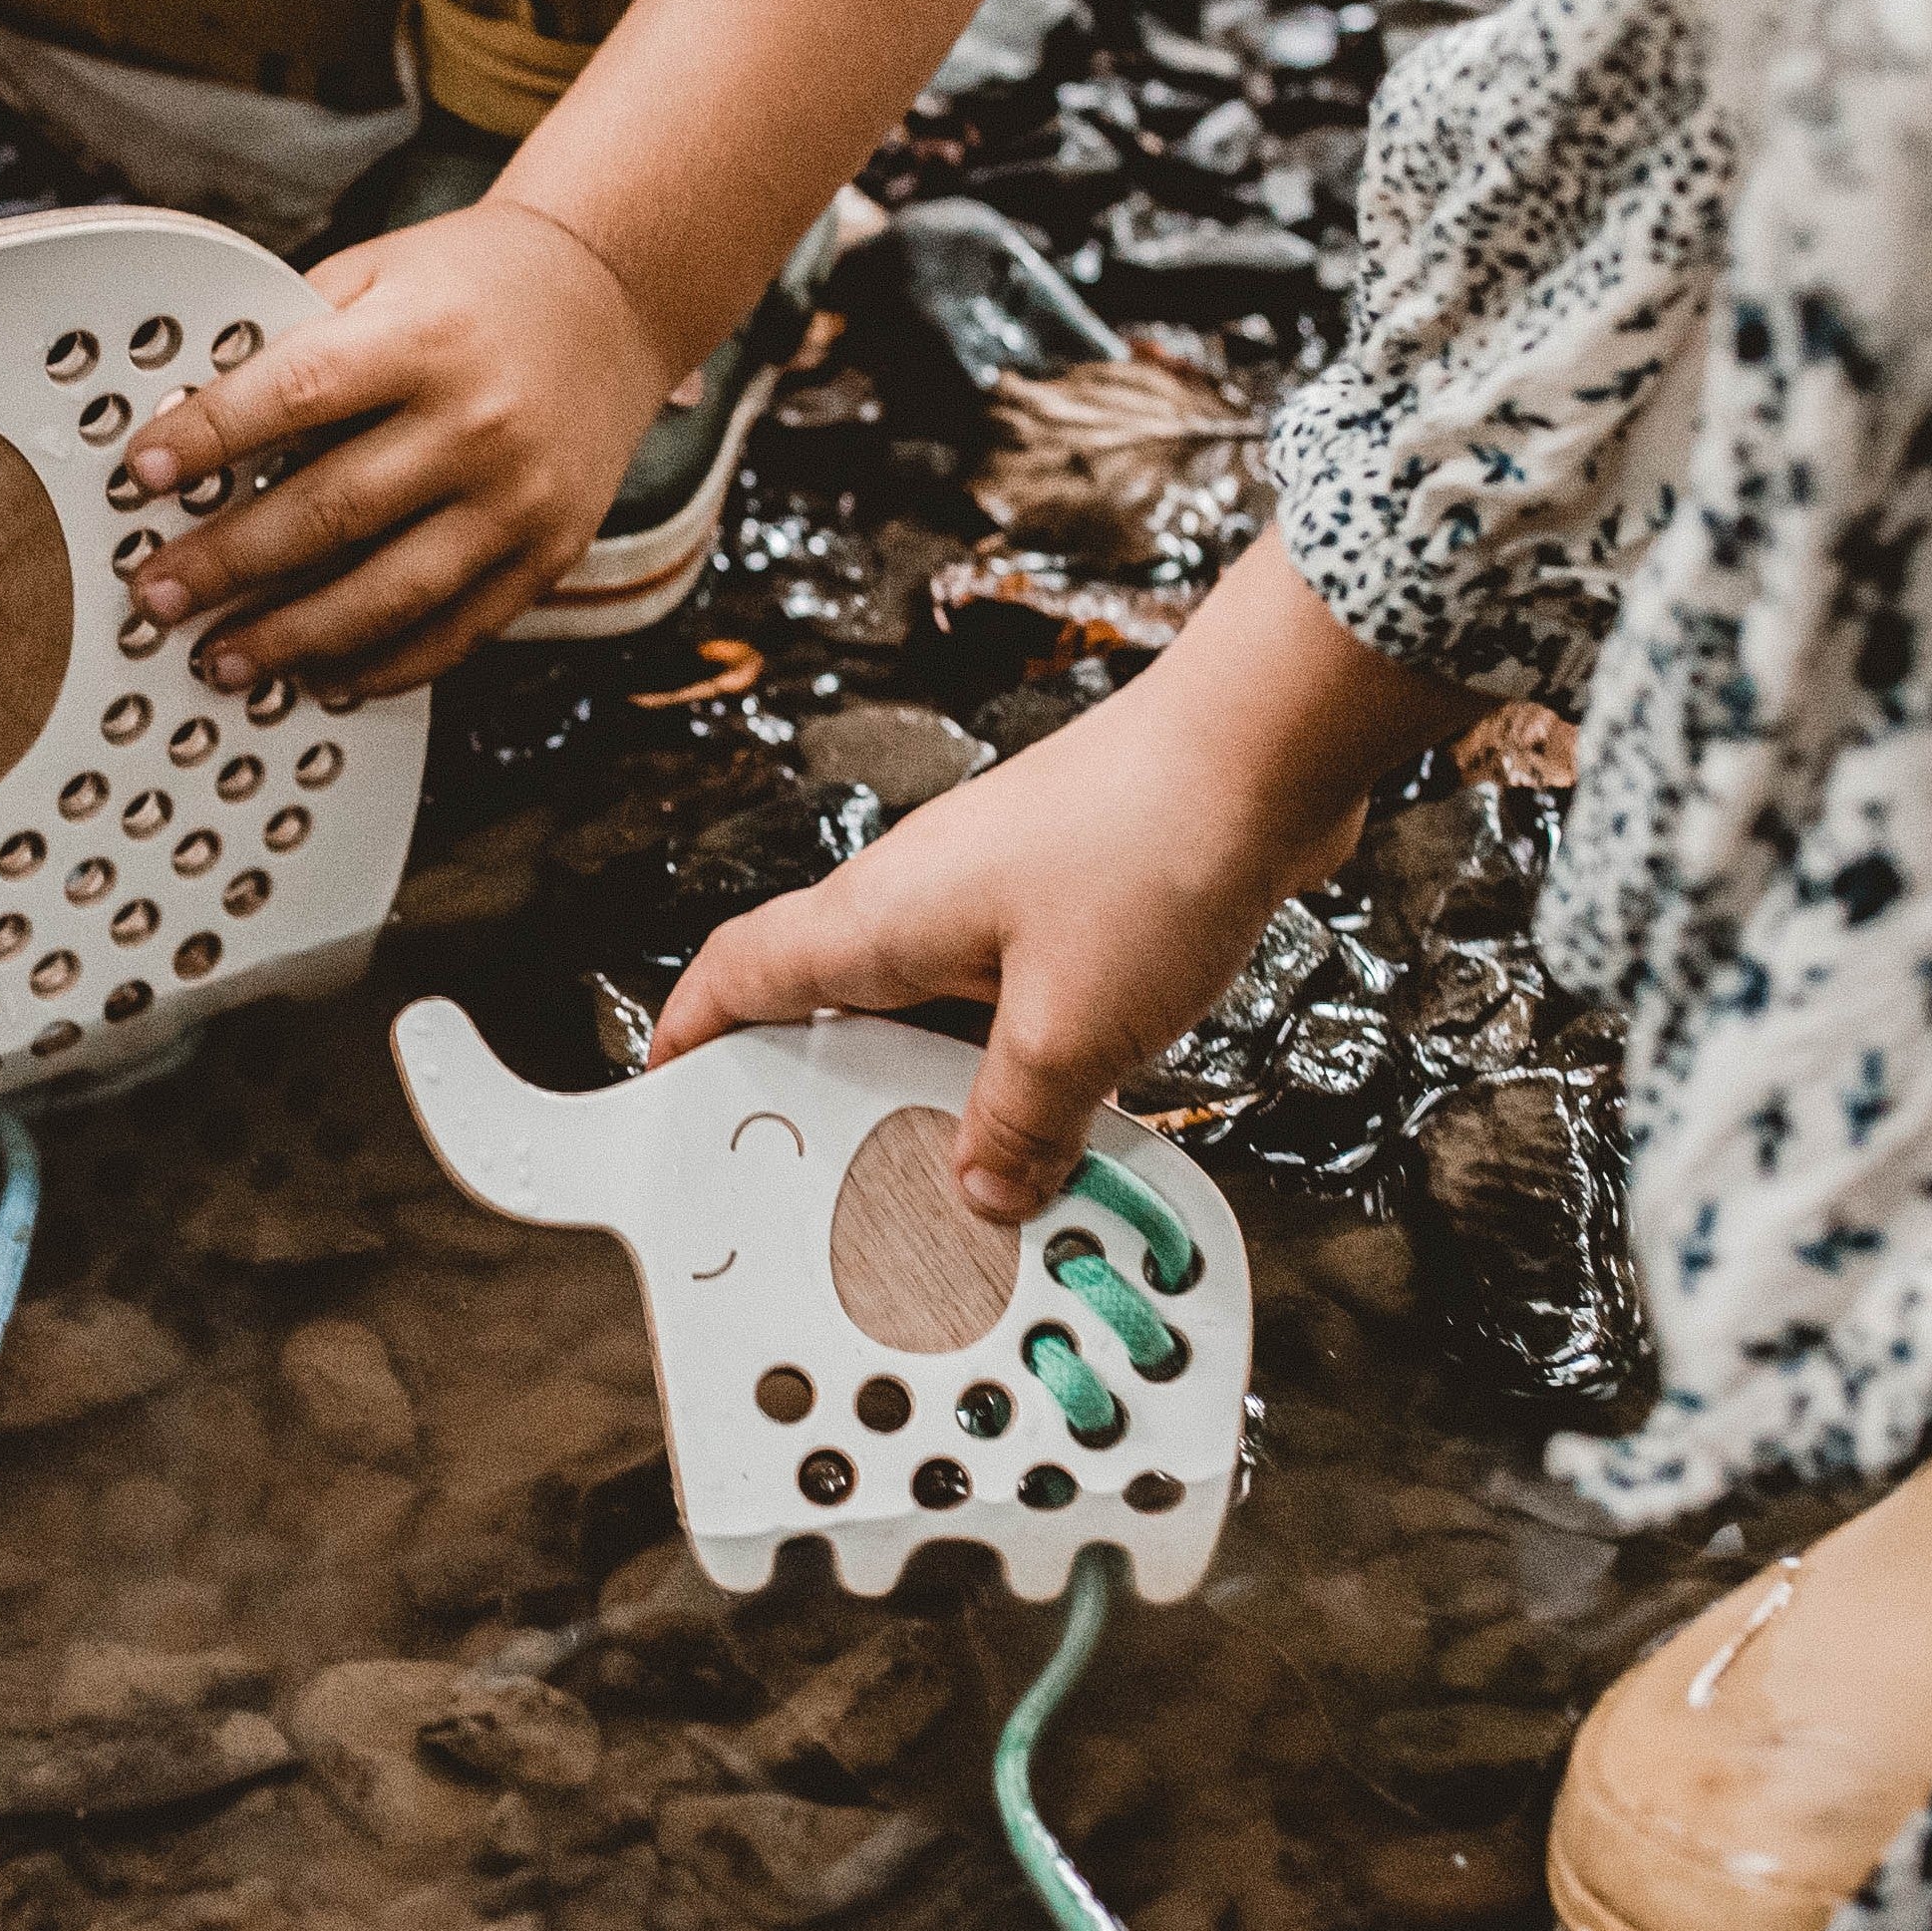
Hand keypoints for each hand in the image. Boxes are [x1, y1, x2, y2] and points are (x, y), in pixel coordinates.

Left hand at [115, 193, 682, 694]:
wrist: (612, 298)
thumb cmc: (474, 285)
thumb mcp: (377, 274)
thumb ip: (293, 339)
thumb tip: (187, 420)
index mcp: (421, 339)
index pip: (297, 393)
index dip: (211, 437)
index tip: (142, 473)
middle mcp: (477, 423)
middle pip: (333, 510)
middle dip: (230, 562)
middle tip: (157, 594)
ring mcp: (519, 499)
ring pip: (392, 592)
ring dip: (295, 637)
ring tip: (223, 659)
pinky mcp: (550, 554)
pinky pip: (459, 631)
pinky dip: (385, 666)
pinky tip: (322, 678)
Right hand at [653, 534, 1482, 1212]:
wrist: (1267, 743)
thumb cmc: (1154, 844)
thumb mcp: (1073, 1029)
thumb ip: (1019, 1123)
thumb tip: (981, 1187)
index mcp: (879, 917)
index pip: (739, 971)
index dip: (690, 1035)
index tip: (665, 1093)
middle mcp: (918, 895)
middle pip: (831, 1001)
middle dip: (826, 1092)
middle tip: (829, 1181)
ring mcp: (993, 887)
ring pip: (929, 1004)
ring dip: (937, 1082)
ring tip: (958, 1172)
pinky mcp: (1065, 890)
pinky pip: (1007, 991)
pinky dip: (1013, 1056)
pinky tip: (1062, 1111)